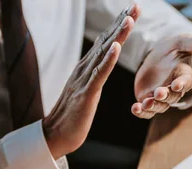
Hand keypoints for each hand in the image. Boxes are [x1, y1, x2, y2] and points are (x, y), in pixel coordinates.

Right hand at [43, 5, 139, 158]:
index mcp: (87, 66)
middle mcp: (85, 68)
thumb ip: (95, 72)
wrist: (55, 134)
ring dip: (117, 35)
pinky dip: (108, 59)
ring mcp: (84, 79)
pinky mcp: (86, 93)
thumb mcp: (87, 87)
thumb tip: (104, 56)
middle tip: (136, 5)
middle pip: (107, 40)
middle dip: (122, 22)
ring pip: (104, 52)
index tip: (132, 9)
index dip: (119, 24)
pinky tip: (116, 47)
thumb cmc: (73, 113)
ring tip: (129, 19)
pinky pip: (99, 73)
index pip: (106, 40)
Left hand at [132, 33, 191, 118]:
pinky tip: (134, 109)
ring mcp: (161, 96)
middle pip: (172, 96)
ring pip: (159, 106)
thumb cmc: (173, 49)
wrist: (156, 57)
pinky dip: (141, 112)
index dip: (181, 84)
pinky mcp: (148, 100)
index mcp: (184, 75)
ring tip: (145, 103)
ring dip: (153, 106)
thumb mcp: (182, 42)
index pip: (185, 82)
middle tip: (159, 93)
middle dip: (165, 96)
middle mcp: (174, 89)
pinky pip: (147, 110)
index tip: (176, 84)